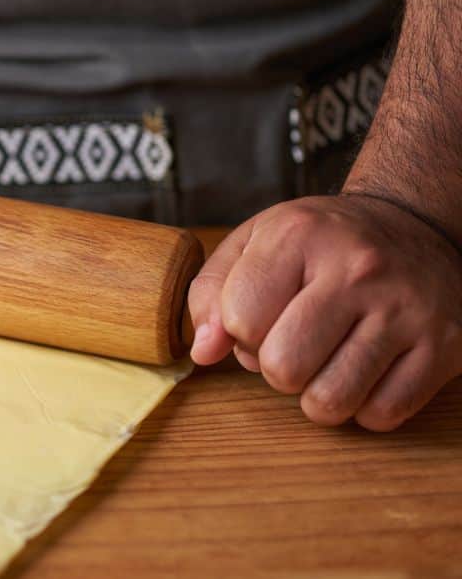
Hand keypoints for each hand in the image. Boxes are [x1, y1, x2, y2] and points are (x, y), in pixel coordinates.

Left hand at [188, 195, 461, 430]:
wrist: (414, 225)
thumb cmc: (320, 244)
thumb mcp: (255, 242)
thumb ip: (211, 293)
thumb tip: (203, 352)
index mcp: (300, 235)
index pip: (240, 318)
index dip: (240, 331)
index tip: (261, 318)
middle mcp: (358, 268)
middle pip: (283, 367)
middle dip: (276, 369)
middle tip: (294, 345)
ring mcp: (406, 309)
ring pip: (332, 400)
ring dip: (317, 395)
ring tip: (326, 362)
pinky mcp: (445, 346)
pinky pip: (382, 414)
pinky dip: (364, 407)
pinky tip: (365, 372)